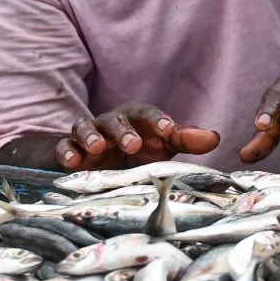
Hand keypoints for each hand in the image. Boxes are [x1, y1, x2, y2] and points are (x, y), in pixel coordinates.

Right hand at [51, 104, 220, 170]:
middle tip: (133, 145)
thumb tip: (215, 137)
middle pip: (114, 119)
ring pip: (85, 127)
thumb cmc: (142, 152)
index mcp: (136, 119)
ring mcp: (89, 135)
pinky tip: (72, 161)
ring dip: (90, 136)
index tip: (169, 130)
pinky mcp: (72, 150)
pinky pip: (65, 146)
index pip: (147, 113)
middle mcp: (111, 123)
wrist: (109, 167)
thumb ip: (187, 141)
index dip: (158, 119)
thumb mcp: (165, 148)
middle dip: (123, 131)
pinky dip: (67, 151)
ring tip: (97, 148)